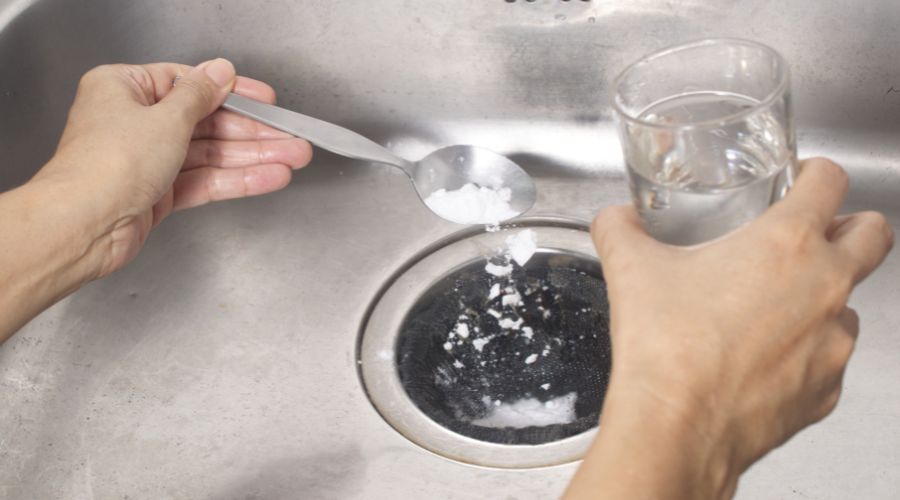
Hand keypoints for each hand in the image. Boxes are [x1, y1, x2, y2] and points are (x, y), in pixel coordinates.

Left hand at [34, 59, 311, 276]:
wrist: (83, 225)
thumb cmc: (106, 166)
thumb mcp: (166, 117)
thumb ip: (200, 95)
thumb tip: (220, 72)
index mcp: (125, 89)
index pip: (191, 84)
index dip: (234, 93)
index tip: (267, 100)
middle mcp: (136, 122)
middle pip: (208, 123)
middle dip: (254, 133)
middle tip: (292, 137)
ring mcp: (149, 160)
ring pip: (212, 154)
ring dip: (254, 157)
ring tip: (293, 158)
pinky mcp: (159, 193)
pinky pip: (206, 180)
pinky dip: (238, 179)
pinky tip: (270, 177)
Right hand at [566, 158, 892, 498]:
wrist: (675, 426)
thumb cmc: (665, 348)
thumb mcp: (630, 268)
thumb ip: (620, 229)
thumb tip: (615, 219)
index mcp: (786, 243)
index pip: (830, 180)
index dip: (816, 172)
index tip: (801, 181)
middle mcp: (826, 287)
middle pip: (874, 235)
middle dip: (850, 226)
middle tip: (812, 235)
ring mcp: (834, 342)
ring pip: (852, 304)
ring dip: (823, 297)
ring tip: (771, 309)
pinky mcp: (827, 389)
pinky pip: (829, 360)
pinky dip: (804, 352)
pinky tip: (761, 358)